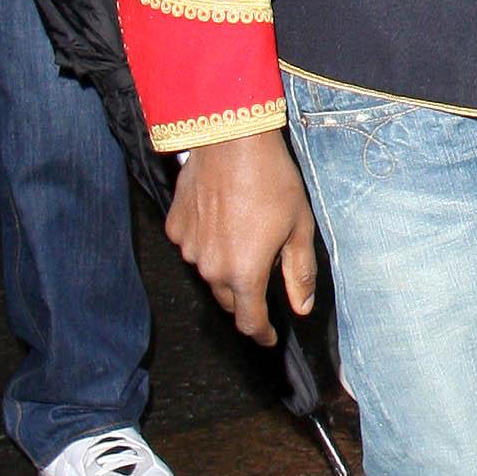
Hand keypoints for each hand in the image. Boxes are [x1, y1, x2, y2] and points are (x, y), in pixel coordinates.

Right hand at [166, 133, 318, 347]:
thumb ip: (299, 273)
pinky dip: (207, 242)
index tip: (270, 336)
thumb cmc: (272, 180)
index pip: (250, 322)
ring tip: (244, 233)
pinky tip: (222, 217)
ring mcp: (189, 248)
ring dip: (226, 266)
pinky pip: (193, 246)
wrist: (231, 138)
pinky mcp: (175, 227)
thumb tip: (301, 307)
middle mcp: (210, 268)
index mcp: (244, 273)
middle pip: (229, 299)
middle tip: (263, 272)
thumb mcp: (299, 227)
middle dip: (246, 296)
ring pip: (210, 272)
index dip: (262, 333)